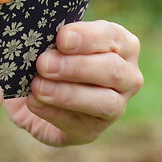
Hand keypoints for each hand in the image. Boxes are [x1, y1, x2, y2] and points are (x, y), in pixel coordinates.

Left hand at [4, 20, 142, 145]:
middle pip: (112, 70)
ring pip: (104, 102)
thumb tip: (41, 31)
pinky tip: (33, 102)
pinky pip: (79, 124)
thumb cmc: (52, 56)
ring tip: (37, 86)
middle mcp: (127, 76)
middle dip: (76, 67)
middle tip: (44, 64)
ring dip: (68, 94)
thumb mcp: (55, 42)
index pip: (112, 36)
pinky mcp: (93, 130)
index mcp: (122, 44)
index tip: (62, 38)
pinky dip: (53, 113)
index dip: (88, 37)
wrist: (37, 94)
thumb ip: (55, 37)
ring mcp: (116, 106)